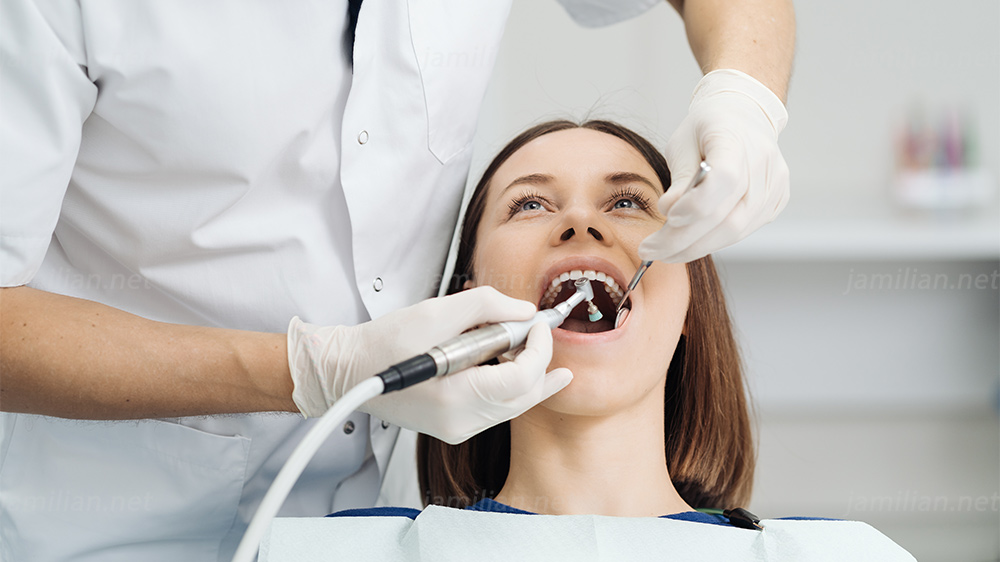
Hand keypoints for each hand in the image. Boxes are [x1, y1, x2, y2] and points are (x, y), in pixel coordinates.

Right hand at [286, 287, 572, 443]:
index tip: (538, 323)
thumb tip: (524, 311)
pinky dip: (507, 384)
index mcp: (454, 397)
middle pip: (524, 396)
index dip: (539, 348)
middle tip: (541, 332)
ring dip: (525, 372)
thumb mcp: (436, 312)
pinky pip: (496, 408)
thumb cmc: (382, 344)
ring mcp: (457, 429)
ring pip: (514, 405)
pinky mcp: (454, 426)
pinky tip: (506, 361)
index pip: (521, 378)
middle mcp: (459, 422)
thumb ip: (486, 306)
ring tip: (524, 342)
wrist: (349, 370)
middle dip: (539, 361)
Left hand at [640, 69, 789, 262]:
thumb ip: (679, 179)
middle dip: (683, 241)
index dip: (695, 206)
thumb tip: (669, 212)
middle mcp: (764, 164)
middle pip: (726, 217)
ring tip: (665, 250)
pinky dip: (713, 240)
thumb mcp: (682, 144)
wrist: (741, 116)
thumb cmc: (706, 129)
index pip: (724, 180)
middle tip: (651, 250)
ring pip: (734, 231)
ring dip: (695, 246)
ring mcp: (775, 185)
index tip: (666, 217)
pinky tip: (690, 240)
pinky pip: (743, 231)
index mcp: (738, 140)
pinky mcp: (775, 201)